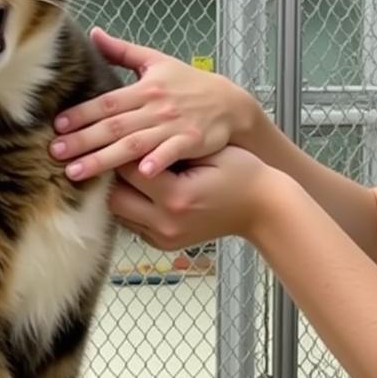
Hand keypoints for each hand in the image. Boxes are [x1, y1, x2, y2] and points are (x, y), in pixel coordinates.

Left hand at [50, 28, 254, 180]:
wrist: (230, 104)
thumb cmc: (191, 84)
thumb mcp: (158, 62)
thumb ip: (123, 52)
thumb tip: (94, 33)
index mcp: (145, 88)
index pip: (106, 102)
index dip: (81, 113)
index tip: (57, 125)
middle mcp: (155, 107)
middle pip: (113, 125)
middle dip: (82, 139)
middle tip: (54, 152)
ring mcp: (173, 125)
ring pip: (133, 143)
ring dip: (104, 158)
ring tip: (76, 173)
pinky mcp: (192, 141)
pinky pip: (172, 152)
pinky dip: (158, 160)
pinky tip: (142, 173)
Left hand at [110, 146, 281, 250]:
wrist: (265, 209)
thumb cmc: (243, 173)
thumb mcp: (209, 151)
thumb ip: (171, 146)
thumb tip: (135, 135)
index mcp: (177, 197)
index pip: (129, 170)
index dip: (120, 148)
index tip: (114, 133)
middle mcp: (166, 223)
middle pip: (115, 197)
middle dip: (112, 174)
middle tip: (112, 152)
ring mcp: (164, 238)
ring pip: (119, 213)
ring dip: (117, 191)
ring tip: (118, 169)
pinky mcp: (164, 244)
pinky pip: (131, 223)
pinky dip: (130, 204)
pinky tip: (134, 187)